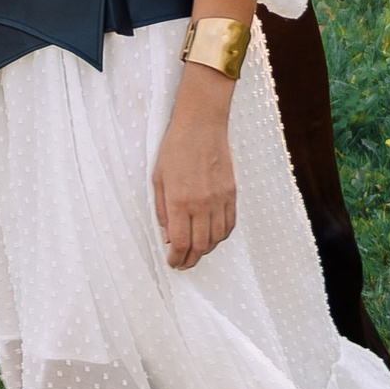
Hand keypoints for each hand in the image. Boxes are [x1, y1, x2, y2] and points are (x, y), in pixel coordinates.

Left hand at [152, 71, 237, 268]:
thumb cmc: (175, 147)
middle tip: (183, 263)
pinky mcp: (231, 193)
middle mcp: (201, 203)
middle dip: (190, 260)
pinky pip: (230, 224)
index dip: (176, 258)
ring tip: (196, 251)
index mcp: (180, 200)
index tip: (172, 262)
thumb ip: (162, 209)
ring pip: (217, 238)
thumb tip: (167, 235)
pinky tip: (213, 236)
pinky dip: (221, 236)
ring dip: (206, 250)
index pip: (180, 242)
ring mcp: (219, 199)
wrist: (202, 125)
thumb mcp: (158, 178)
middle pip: (200, 246)